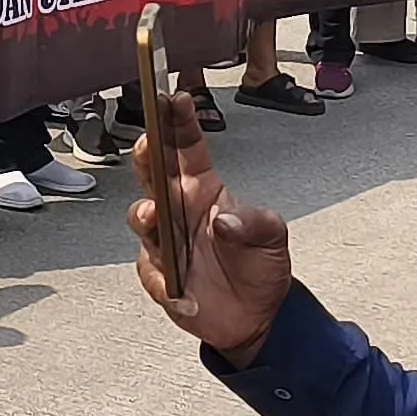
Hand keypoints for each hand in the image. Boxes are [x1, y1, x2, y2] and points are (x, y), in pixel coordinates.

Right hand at [129, 114, 293, 362]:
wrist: (257, 316)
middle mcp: (177, 210)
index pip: (186, 148)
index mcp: (202, 189)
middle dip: (146, 155)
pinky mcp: (160, 276)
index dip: (178, 122)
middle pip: (152, 175)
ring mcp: (165, 243)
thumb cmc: (261, 266)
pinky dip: (162, 276)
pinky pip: (151, 271)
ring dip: (144, 214)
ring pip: (143, 219)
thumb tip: (222, 222)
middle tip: (147, 143)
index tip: (174, 98)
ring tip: (152, 214)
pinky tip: (177, 287)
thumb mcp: (273, 237)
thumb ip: (253, 223)